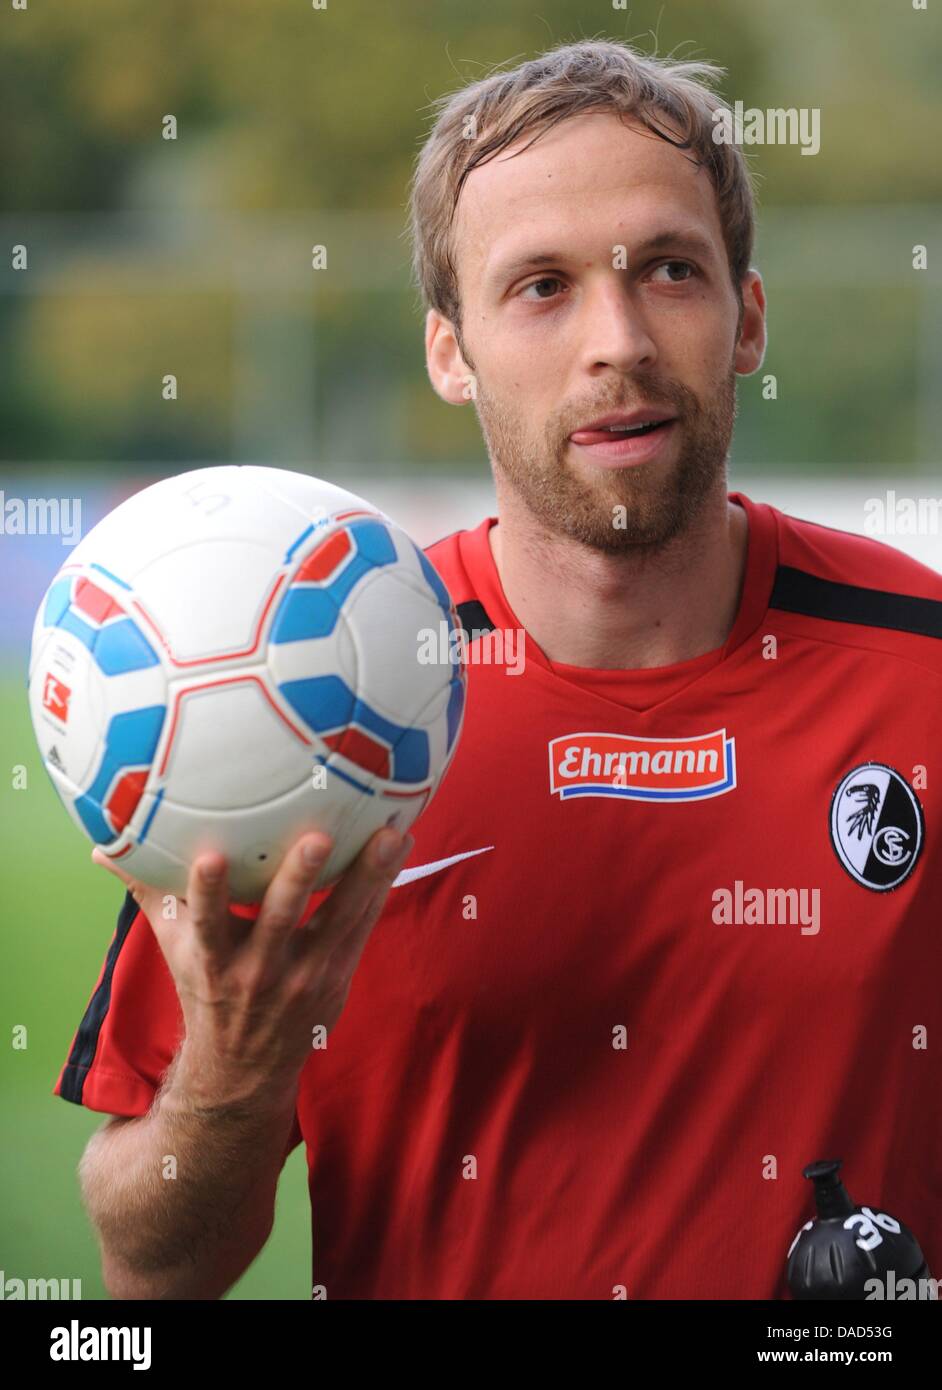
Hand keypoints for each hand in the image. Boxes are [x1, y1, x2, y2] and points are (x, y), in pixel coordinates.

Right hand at [91, 826, 413, 1103]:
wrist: (244, 1072)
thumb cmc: (206, 992)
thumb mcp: (174, 949)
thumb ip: (149, 893)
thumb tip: (103, 846)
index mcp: (213, 960)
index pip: (205, 922)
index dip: (206, 892)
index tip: (209, 857)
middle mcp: (259, 970)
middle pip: (280, 920)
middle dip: (298, 880)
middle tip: (317, 838)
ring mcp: (304, 976)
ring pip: (338, 920)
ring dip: (365, 877)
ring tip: (388, 835)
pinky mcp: (338, 976)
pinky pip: (363, 926)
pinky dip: (380, 889)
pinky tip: (398, 847)